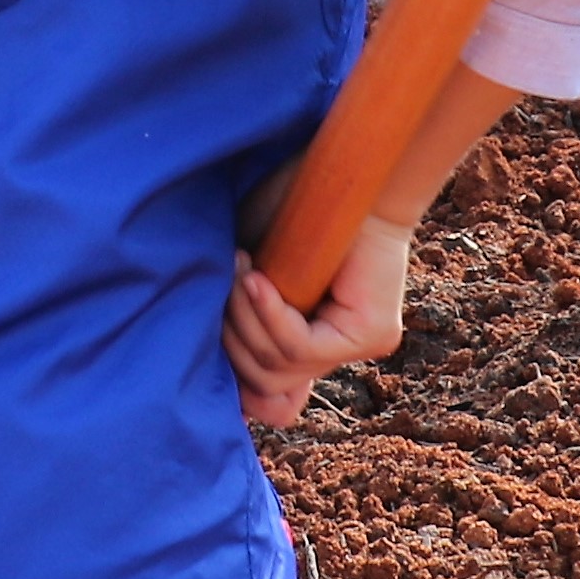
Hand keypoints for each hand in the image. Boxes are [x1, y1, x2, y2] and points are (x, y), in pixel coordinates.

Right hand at [223, 212, 412, 431]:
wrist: (344, 176)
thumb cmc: (292, 208)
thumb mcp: (248, 268)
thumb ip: (231, 309)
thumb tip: (208, 375)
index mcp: (312, 340)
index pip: (276, 401)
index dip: (239, 391)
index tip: (205, 350)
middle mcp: (339, 350)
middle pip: (266, 384)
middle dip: (232, 338)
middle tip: (227, 280)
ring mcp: (361, 346)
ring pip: (279, 366)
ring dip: (247, 318)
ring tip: (241, 270)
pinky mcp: (374, 334)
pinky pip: (301, 347)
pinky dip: (270, 315)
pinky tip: (257, 280)